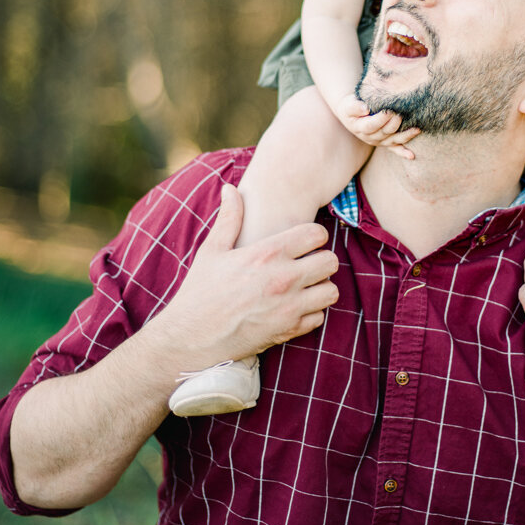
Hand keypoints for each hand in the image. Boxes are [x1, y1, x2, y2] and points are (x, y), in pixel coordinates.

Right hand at [149, 183, 338, 367]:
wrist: (193, 336)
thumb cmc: (200, 290)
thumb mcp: (212, 250)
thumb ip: (229, 218)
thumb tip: (231, 189)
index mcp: (266, 254)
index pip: (316, 234)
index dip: (313, 235)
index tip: (304, 242)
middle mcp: (283, 279)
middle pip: (331, 261)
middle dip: (321, 260)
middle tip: (307, 264)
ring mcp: (289, 307)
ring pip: (331, 291)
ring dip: (320, 287)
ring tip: (304, 286)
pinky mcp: (289, 330)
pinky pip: (319, 317)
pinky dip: (311, 312)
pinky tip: (294, 307)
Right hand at [337, 96, 419, 158]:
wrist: (351, 113)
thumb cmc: (350, 107)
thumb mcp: (348, 105)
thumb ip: (355, 107)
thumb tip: (365, 109)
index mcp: (360, 128)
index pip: (371, 126)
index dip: (380, 120)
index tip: (388, 111)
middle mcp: (369, 137)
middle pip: (384, 133)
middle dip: (394, 124)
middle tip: (401, 115)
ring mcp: (378, 141)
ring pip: (393, 140)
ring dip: (405, 136)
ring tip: (416, 129)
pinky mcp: (385, 142)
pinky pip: (395, 148)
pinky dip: (402, 152)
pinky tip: (412, 156)